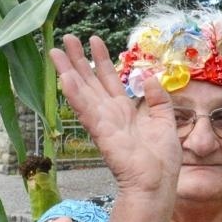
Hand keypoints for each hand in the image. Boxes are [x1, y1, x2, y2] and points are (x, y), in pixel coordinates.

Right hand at [49, 34, 178, 197]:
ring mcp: (102, 122)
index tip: (94, 40)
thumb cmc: (162, 159)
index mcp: (124, 110)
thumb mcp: (166, 120)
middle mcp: (109, 113)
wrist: (157, 183)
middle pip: (90, 81)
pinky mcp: (101, 132)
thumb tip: (149, 77)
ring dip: (68, 71)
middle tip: (67, 38)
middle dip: (78, 59)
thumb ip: (159, 99)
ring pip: (82, 91)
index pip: (108, 79)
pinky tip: (64, 78)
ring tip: (56, 51)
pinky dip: (74, 93)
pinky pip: (86, 109)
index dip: (101, 59)